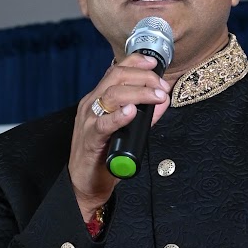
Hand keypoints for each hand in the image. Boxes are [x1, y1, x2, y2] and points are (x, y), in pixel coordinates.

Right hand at [70, 54, 169, 218]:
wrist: (85, 184)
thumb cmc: (104, 158)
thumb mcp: (126, 132)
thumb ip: (143, 116)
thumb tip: (162, 101)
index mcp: (98, 99)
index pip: (116, 70)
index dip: (136, 62)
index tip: (155, 64)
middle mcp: (92, 105)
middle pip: (116, 77)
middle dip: (143, 77)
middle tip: (162, 87)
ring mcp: (89, 121)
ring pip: (112, 95)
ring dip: (139, 93)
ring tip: (156, 96)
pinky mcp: (90, 139)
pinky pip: (104, 124)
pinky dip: (119, 116)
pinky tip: (131, 112)